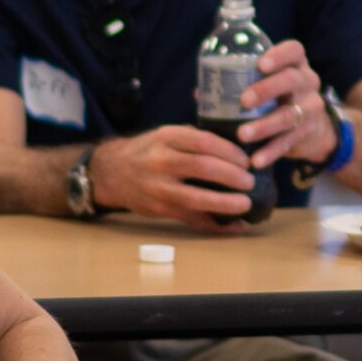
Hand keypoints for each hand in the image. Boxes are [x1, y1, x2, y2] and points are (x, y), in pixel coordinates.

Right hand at [88, 126, 258, 228]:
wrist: (111, 173)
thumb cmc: (148, 151)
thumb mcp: (165, 134)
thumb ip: (194, 138)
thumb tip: (237, 146)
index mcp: (166, 138)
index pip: (203, 142)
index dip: (229, 151)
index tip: (246, 159)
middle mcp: (160, 162)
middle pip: (203, 168)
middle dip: (232, 176)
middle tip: (250, 181)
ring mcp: (158, 188)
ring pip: (196, 199)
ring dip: (225, 203)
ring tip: (245, 203)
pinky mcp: (159, 210)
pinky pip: (191, 220)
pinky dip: (215, 225)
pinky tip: (235, 226)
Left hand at [236, 39, 334, 171]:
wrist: (311, 128)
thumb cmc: (278, 99)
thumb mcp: (267, 85)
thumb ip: (238, 85)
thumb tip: (200, 91)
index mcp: (295, 64)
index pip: (294, 51)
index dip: (279, 55)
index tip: (260, 64)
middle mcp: (307, 82)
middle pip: (292, 80)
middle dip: (267, 89)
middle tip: (244, 101)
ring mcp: (311, 107)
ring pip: (290, 114)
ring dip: (265, 125)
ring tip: (243, 134)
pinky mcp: (308, 132)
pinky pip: (289, 142)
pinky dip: (271, 152)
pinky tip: (256, 160)